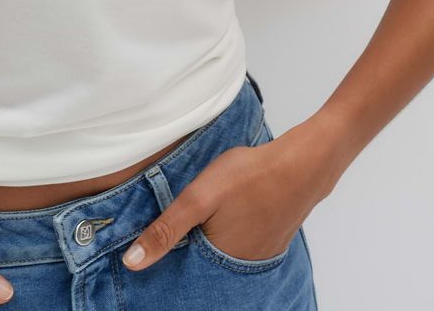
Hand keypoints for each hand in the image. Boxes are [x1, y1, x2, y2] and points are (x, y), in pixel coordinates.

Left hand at [121, 125, 324, 270]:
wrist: (302, 164)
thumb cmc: (248, 176)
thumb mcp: (198, 198)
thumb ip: (166, 230)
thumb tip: (132, 263)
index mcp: (218, 262)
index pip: (182, 269)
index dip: (166, 255)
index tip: (152, 241)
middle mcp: (240, 268)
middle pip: (202, 262)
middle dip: (186, 248)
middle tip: (179, 223)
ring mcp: (259, 256)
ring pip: (221, 252)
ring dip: (208, 239)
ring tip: (202, 217)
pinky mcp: (271, 240)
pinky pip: (241, 243)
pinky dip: (229, 232)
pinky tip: (229, 213)